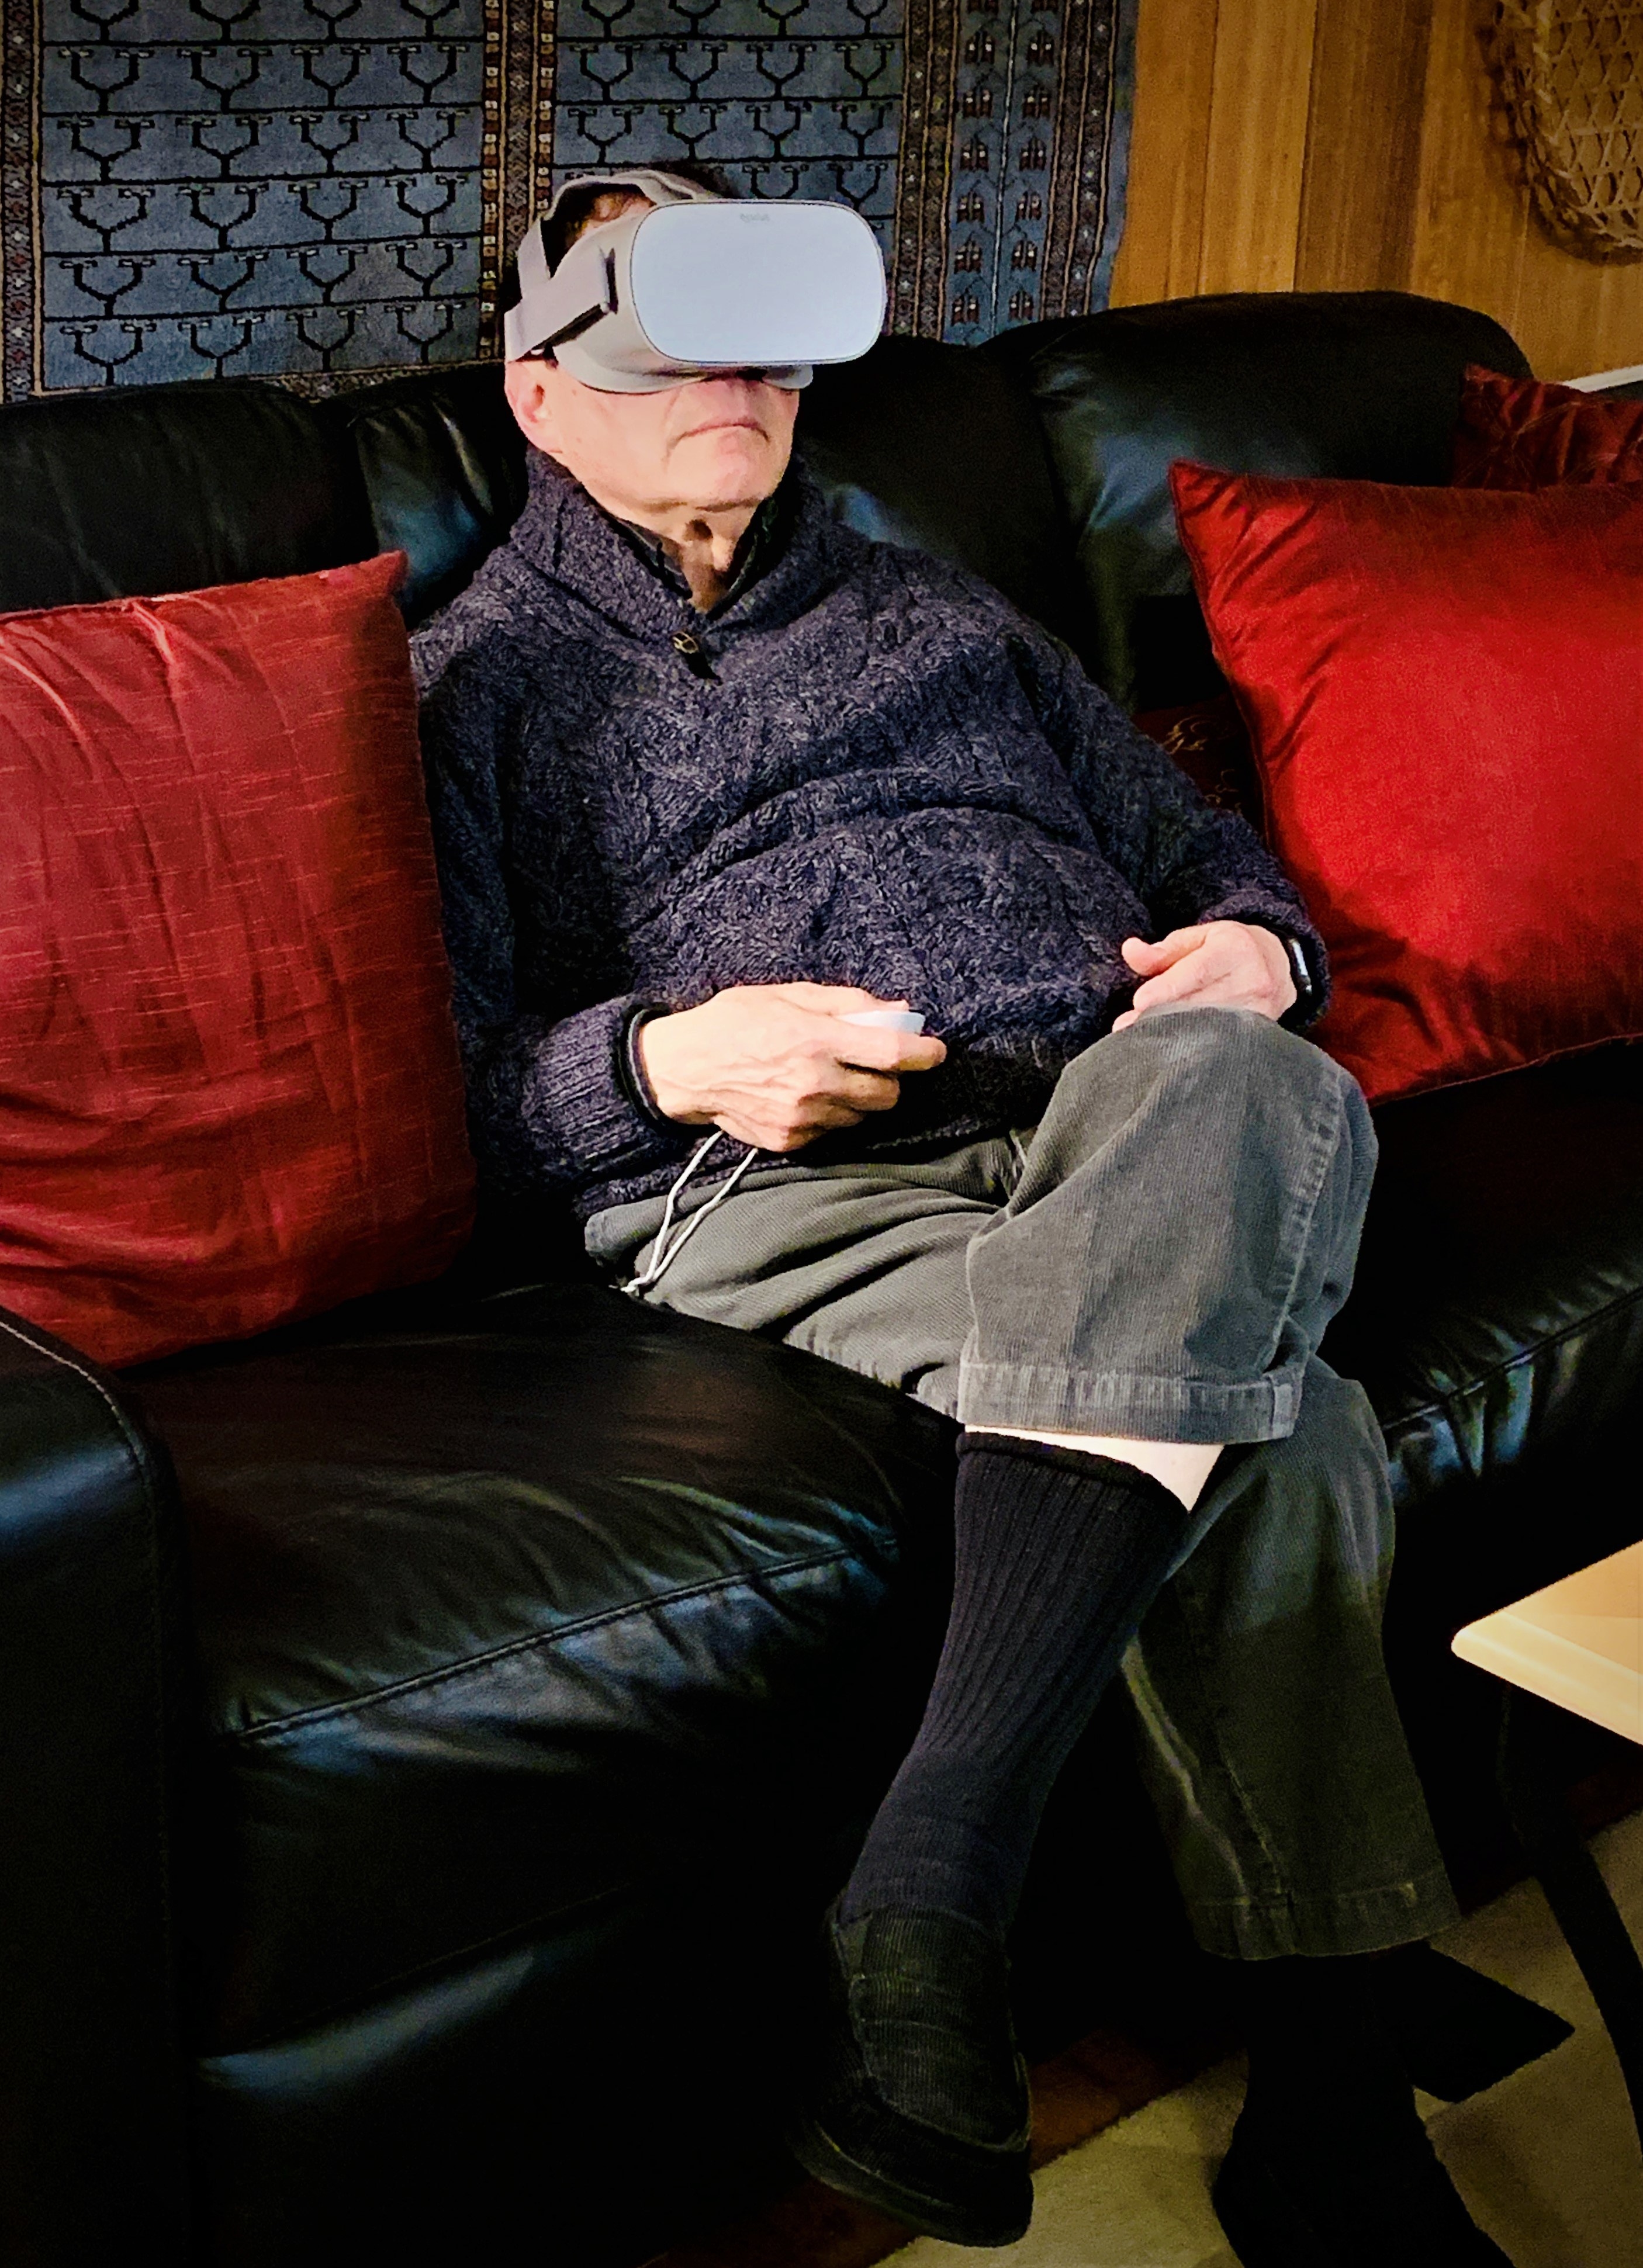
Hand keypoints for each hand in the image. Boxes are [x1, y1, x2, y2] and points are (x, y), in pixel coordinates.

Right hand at [638, 983, 946, 1152]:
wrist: (685, 1068)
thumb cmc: (736, 1022)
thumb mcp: (789, 995)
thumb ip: (847, 1004)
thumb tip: (896, 1012)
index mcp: (816, 1041)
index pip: (892, 1055)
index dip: (924, 1054)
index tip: (935, 1051)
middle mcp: (814, 1084)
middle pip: (887, 1094)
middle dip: (890, 1078)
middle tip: (873, 1062)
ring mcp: (802, 1117)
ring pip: (863, 1116)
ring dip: (860, 1098)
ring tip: (832, 1077)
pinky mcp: (790, 1140)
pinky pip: (833, 1131)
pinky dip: (831, 1115)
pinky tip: (806, 1095)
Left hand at [1112, 922, 1295, 1031]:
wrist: (1277, 964)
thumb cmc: (1228, 949)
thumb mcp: (1198, 939)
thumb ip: (1162, 950)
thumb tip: (1130, 951)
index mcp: (1235, 949)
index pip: (1199, 971)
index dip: (1168, 988)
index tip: (1139, 1002)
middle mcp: (1253, 980)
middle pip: (1200, 1005)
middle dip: (1161, 1018)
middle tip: (1126, 1028)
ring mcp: (1259, 1011)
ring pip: (1210, 1029)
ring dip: (1173, 1037)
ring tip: (1142, 1041)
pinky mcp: (1260, 1033)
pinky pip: (1221, 1044)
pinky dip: (1193, 1048)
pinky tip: (1172, 1052)